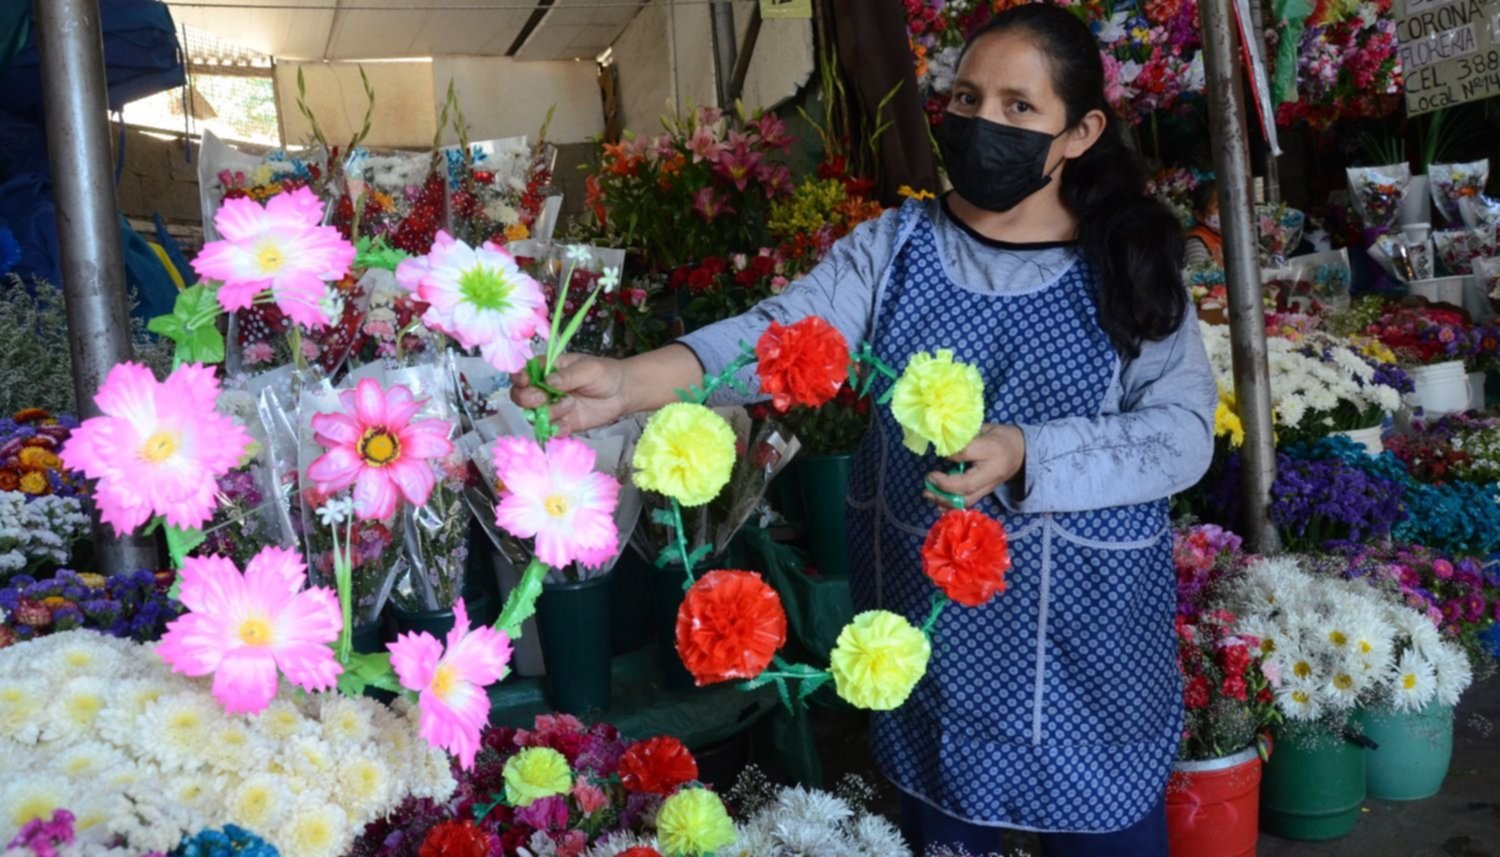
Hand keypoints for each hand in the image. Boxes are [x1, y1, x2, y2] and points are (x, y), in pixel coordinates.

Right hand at [509, 354, 628, 434]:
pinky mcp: (564, 423)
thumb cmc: (604, 373)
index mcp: (547, 370)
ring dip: (548, 412)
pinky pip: (552, 430)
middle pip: (521, 396)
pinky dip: (556, 430)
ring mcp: (553, 407)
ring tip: (570, 404)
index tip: (524, 380)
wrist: (623, 392)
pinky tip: (568, 425)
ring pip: (534, 415)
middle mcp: (545, 389)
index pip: (524, 373)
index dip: (519, 377)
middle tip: (543, 397)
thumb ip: (568, 376)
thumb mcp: (588, 369)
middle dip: (527, 398)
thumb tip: (549, 381)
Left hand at [922, 424, 1025, 509]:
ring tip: (928, 494)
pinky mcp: (985, 493)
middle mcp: (991, 472)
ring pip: (966, 500)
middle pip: (966, 485)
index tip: (940, 453)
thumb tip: (943, 446)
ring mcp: (989, 486)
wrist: (1021, 453)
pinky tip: (937, 502)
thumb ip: (966, 438)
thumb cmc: (999, 438)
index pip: (968, 453)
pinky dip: (950, 505)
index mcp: (992, 449)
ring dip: (944, 499)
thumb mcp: (985, 429)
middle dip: (943, 486)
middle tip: (928, 478)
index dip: (951, 454)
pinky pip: (968, 503)